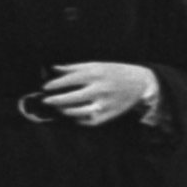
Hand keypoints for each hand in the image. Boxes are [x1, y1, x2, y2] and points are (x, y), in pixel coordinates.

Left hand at [41, 61, 155, 125]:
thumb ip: (74, 67)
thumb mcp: (97, 65)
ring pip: (77, 112)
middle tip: (46, 101)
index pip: (69, 80)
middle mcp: (100, 89)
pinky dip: (79, 119)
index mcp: (96, 74)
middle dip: (55, 100)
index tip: (45, 88)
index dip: (54, 85)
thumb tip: (54, 68)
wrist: (140, 83)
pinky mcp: (109, 115)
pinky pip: (88, 121)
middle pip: (70, 98)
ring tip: (59, 108)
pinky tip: (75, 116)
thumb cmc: (115, 72)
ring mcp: (105, 104)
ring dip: (65, 110)